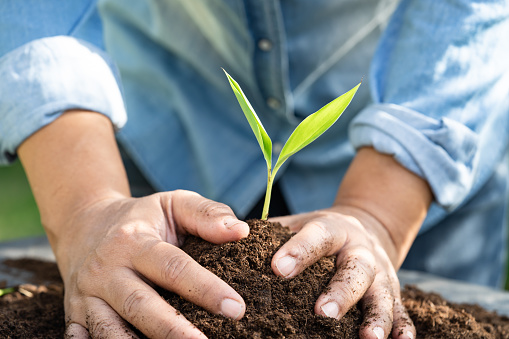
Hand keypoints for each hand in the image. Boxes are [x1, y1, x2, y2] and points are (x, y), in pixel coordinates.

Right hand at [60, 190, 248, 338]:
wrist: (84, 224)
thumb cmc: (140, 218)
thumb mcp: (172, 203)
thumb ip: (206, 214)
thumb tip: (240, 232)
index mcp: (134, 241)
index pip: (173, 267)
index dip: (205, 289)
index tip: (236, 308)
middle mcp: (107, 270)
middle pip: (139, 305)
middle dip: (174, 330)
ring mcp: (87, 295)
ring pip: (109, 330)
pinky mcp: (74, 313)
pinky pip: (85, 338)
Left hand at [270, 206, 414, 338]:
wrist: (364, 227)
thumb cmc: (318, 232)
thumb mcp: (297, 222)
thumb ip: (269, 232)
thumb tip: (225, 240)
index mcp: (333, 229)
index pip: (317, 235)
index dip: (299, 250)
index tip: (277, 269)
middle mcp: (360, 251)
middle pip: (355, 269)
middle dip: (341, 291)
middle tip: (322, 313)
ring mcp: (380, 274)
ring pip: (382, 295)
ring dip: (376, 317)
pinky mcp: (393, 293)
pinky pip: (402, 311)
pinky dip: (403, 327)